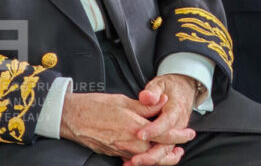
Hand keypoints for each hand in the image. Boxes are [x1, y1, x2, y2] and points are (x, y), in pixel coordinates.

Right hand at [59, 91, 179, 160]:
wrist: (71, 118)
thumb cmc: (95, 105)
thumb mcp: (123, 100)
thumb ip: (145, 105)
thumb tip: (163, 101)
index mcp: (134, 126)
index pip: (163, 134)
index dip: (178, 135)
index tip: (189, 133)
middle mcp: (129, 142)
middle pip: (157, 152)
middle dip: (172, 151)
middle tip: (182, 148)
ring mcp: (121, 150)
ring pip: (146, 158)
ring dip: (160, 157)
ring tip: (170, 153)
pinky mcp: (114, 153)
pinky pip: (133, 159)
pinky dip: (144, 159)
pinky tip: (148, 155)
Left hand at [126, 74, 197, 165]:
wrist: (184, 89)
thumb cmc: (170, 87)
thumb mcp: (161, 84)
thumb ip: (153, 91)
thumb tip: (146, 97)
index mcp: (176, 110)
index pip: (166, 122)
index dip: (154, 130)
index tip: (140, 134)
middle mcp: (177, 126)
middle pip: (166, 145)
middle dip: (150, 155)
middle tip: (134, 159)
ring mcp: (174, 135)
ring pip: (164, 152)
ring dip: (149, 160)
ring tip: (131, 163)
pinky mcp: (169, 139)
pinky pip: (161, 153)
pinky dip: (150, 159)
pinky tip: (133, 161)